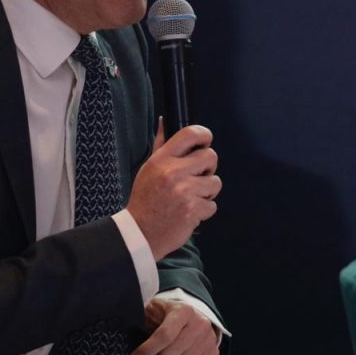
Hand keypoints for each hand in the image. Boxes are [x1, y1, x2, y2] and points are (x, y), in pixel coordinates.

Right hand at [126, 121, 219, 259]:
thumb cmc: (145, 199)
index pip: (190, 134)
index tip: (206, 142)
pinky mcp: (193, 209)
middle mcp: (173, 172)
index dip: (204, 135)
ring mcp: (184, 191)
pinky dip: (204, 211)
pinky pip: (212, 205)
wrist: (140, 233)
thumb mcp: (148, 169)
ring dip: (207, 192)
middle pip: (211, 156)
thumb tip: (165, 121)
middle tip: (197, 178)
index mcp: (161, 159)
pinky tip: (188, 213)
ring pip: (216, 182)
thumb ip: (161, 145)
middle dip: (208, 168)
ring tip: (191, 197)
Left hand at [129, 296, 220, 354]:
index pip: (164, 335)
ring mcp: (209, 338)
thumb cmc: (165, 315)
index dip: (147, 350)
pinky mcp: (213, 351)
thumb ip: (143, 320)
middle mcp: (200, 323)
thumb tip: (126, 331)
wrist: (189, 316)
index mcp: (183, 310)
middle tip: (153, 354)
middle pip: (171, 354)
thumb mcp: (153, 310)